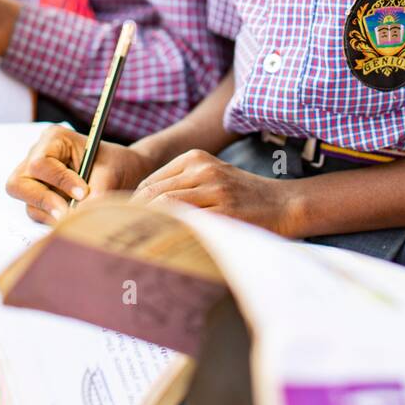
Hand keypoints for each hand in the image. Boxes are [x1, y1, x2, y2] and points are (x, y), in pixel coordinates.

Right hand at [7, 125, 151, 225]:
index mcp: (54, 139)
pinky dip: (54, 218)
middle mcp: (37, 156)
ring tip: (77, 215)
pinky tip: (73, 216)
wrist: (122, 173)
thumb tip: (79, 215)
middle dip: (44, 200)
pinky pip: (38, 213)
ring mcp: (35, 178)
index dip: (60, 181)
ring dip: (51, 212)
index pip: (41, 164)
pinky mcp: (39, 197)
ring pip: (28, 202)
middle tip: (67, 214)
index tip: (83, 193)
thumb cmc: (115, 165)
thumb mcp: (110, 174)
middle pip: (19, 183)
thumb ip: (95, 192)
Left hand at [133, 149, 302, 236]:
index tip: (120, 224)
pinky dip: (171, 233)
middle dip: (132, 216)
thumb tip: (141, 209)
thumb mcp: (212, 178)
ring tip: (137, 245)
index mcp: (196, 158)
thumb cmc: (244, 196)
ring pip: (165, 205)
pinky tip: (164, 246)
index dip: (130, 205)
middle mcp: (203, 169)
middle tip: (120, 239)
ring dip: (147, 225)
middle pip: (153, 193)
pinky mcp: (225, 211)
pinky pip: (188, 222)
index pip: (149, 182)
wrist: (284, 204)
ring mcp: (215, 189)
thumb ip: (181, 186)